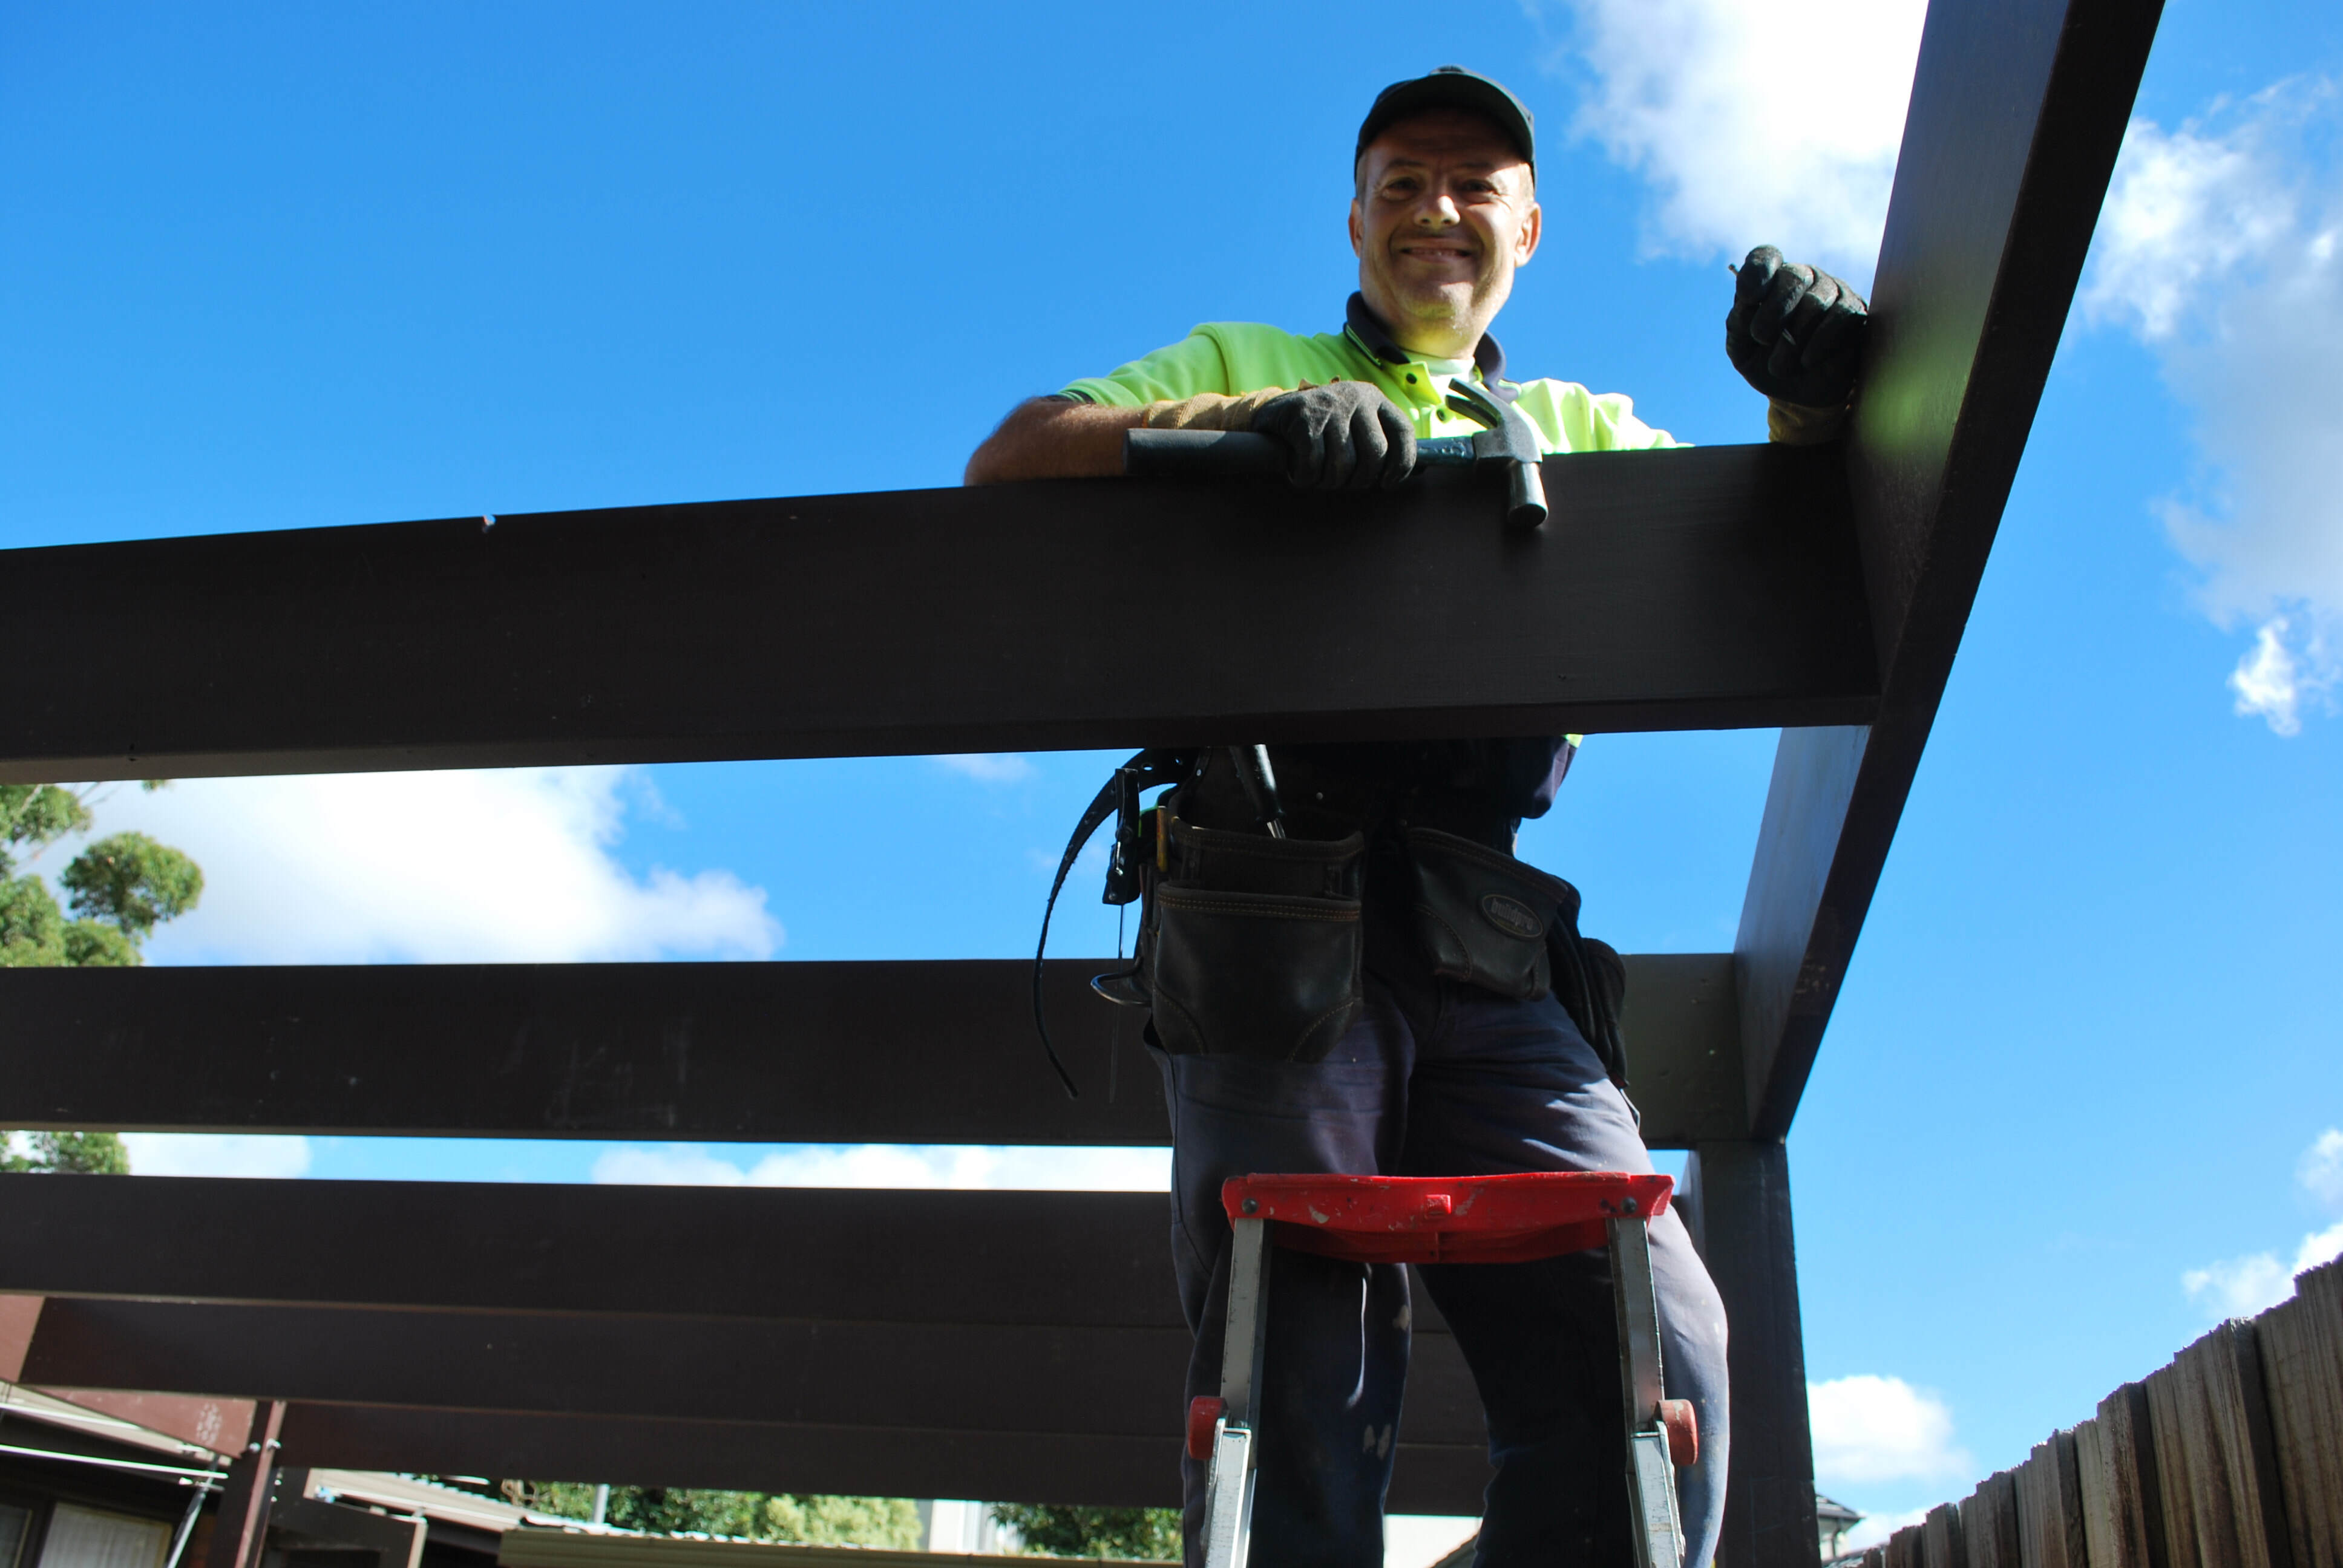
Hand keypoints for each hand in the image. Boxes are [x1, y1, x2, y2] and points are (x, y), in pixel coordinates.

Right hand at [1248, 382, 1416, 490]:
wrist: (1277, 412)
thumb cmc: (1323, 429)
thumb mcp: (1354, 425)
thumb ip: (1377, 440)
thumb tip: (1405, 474)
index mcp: (1374, 399)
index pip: (1403, 432)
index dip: (1402, 464)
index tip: (1388, 484)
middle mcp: (1356, 397)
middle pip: (1375, 454)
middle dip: (1360, 480)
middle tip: (1344, 483)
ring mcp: (1330, 406)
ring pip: (1344, 463)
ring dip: (1330, 482)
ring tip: (1320, 479)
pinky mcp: (1304, 419)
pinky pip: (1314, 463)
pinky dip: (1307, 478)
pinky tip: (1301, 475)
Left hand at [1726, 246, 1868, 408]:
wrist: (1796, 393)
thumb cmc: (1765, 363)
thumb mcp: (1741, 348)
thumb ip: (1738, 323)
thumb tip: (1748, 302)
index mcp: (1771, 281)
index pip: (1766, 257)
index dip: (1757, 272)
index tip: (1749, 297)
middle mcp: (1804, 278)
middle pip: (1794, 276)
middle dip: (1774, 311)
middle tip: (1762, 338)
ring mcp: (1833, 292)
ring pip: (1816, 302)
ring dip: (1794, 339)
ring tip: (1780, 365)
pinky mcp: (1855, 312)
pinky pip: (1841, 317)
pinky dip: (1819, 342)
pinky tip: (1807, 360)